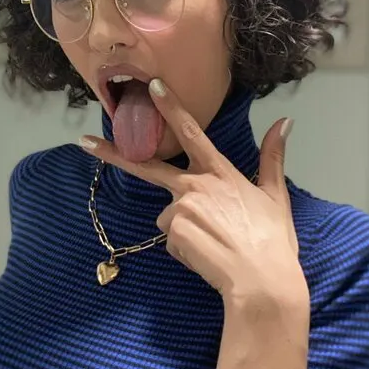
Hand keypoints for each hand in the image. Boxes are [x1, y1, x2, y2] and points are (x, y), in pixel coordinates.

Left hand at [80, 79, 306, 306]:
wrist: (262, 282)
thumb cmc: (273, 241)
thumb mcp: (276, 196)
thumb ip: (272, 157)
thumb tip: (284, 122)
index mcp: (219, 172)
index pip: (192, 132)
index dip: (172, 107)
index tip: (152, 86)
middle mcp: (194, 185)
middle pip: (146, 165)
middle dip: (112, 152)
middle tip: (83, 141)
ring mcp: (180, 208)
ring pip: (169, 215)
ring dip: (184, 229)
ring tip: (215, 244)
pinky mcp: (171, 232)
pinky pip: (171, 239)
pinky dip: (185, 248)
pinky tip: (207, 256)